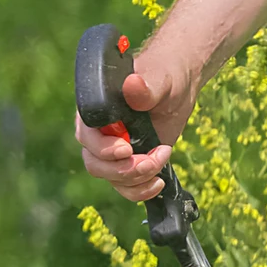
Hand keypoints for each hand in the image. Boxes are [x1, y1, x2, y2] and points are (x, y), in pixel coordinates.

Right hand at [73, 46, 197, 202]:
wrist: (179, 86)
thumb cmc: (166, 76)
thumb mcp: (160, 79)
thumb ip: (146, 87)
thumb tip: (133, 85)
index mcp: (97, 110)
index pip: (86, 135)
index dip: (103, 148)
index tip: (127, 148)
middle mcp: (99, 133)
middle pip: (96, 163)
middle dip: (123, 169)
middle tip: (151, 160)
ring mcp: (114, 150)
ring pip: (111, 177)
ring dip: (136, 179)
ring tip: (160, 162)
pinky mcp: (130, 162)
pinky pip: (125, 186)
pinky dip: (139, 190)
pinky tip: (158, 183)